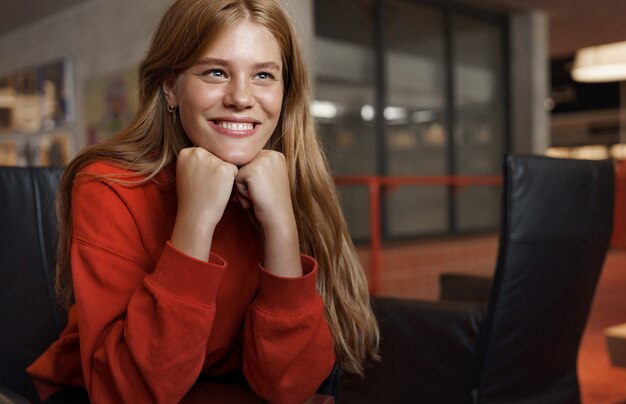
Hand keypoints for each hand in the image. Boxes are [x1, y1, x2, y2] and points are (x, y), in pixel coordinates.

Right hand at [171, 147, 237, 260]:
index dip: (206, 169)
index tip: (198, 181)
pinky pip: (234, 171)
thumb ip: (197, 160)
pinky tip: (220, 190)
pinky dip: (231, 181)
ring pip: (226, 163)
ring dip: (223, 175)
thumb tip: (214, 150)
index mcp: (186, 152)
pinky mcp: (224, 168)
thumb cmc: (192, 197)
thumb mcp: (187, 173)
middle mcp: (197, 151)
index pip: (206, 154)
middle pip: (217, 156)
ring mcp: (211, 159)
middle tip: (205, 186)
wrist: (195, 215)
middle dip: (215, 170)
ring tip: (212, 188)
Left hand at [234, 150, 301, 276]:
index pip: (250, 162)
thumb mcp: (266, 179)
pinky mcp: (253, 170)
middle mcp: (271, 154)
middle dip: (246, 183)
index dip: (251, 179)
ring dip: (242, 188)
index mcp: (276, 155)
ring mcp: (263, 160)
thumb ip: (256, 167)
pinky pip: (236, 179)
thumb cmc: (270, 203)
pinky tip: (254, 198)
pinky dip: (241, 192)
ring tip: (257, 197)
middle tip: (260, 195)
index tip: (264, 191)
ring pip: (238, 172)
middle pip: (243, 165)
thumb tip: (233, 162)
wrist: (278, 218)